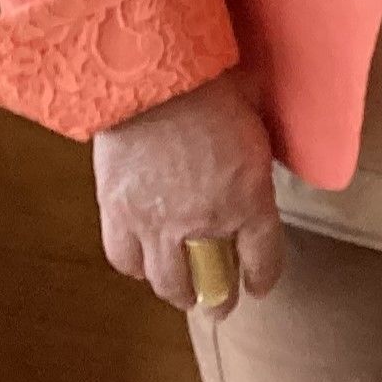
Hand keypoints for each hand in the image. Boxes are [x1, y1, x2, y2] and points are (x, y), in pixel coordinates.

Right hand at [89, 71, 285, 313]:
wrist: (154, 78)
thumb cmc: (213, 85)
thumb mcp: (257, 121)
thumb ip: (257, 155)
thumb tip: (259, 160)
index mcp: (250, 200)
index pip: (263, 259)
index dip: (262, 278)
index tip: (257, 286)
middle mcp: (206, 223)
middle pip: (211, 284)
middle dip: (216, 299)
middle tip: (216, 303)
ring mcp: (158, 224)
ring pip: (165, 281)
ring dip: (174, 289)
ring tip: (176, 288)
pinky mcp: (118, 214)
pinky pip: (124, 258)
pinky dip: (133, 264)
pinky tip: (139, 261)